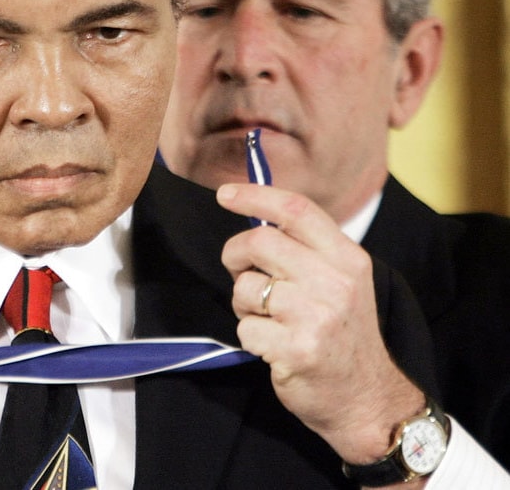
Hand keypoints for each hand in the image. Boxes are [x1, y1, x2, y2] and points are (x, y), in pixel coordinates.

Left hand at [218, 182, 425, 471]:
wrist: (368, 400)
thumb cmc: (344, 335)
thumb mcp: (343, 281)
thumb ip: (307, 249)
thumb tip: (255, 219)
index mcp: (348, 258)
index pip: (296, 210)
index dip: (255, 196)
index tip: (225, 194)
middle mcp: (334, 282)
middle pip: (259, 241)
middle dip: (235, 254)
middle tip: (240, 272)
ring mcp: (316, 316)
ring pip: (246, 287)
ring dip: (244, 303)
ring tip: (269, 318)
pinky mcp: (296, 349)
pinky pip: (246, 328)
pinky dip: (250, 336)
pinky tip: (274, 345)